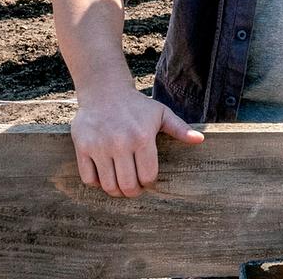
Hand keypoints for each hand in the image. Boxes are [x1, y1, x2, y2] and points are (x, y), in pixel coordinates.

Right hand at [69, 87, 204, 196]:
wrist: (104, 91)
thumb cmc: (137, 105)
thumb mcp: (161, 114)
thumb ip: (180, 129)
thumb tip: (200, 140)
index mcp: (143, 137)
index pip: (148, 176)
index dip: (149, 182)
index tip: (147, 178)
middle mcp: (121, 143)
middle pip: (128, 185)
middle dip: (133, 191)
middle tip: (134, 187)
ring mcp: (100, 146)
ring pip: (108, 185)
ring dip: (116, 190)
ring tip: (120, 183)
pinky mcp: (82, 147)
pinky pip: (88, 178)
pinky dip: (97, 183)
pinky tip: (104, 175)